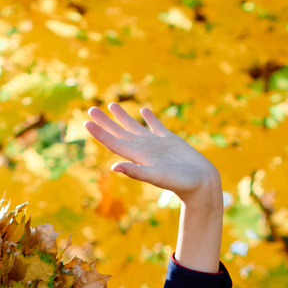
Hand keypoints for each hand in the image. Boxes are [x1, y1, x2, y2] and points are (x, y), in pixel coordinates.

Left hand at [87, 102, 222, 272]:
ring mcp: (156, 144)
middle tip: (91, 109)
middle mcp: (144, 149)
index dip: (99, 133)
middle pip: (120, 133)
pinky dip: (149, 117)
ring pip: (135, 127)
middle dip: (105, 121)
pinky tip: (143, 110)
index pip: (113, 142)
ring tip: (112, 104)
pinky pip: (156, 125)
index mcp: (138, 156)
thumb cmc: (180, 183)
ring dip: (123, 116)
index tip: (86, 121)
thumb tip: (113, 167)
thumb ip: (136, 172)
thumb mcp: (157, 177)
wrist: (202, 183)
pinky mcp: (170, 140)